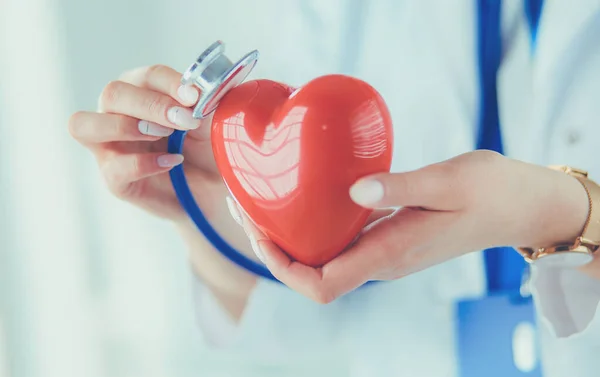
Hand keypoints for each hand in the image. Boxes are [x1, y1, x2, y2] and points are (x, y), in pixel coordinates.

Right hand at [69, 64, 221, 219]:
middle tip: (185, 120)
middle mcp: (117, 114)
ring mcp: (109, 147)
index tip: (194, 97)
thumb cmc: (206, 152)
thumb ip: (206, 106)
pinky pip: (113, 167)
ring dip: (126, 126)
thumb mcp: (212, 126)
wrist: (211, 193)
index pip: (147, 76)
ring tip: (165, 136)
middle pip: (113, 93)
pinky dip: (143, 163)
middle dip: (151, 105)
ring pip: (84, 124)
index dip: (170, 83)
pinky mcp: (114, 179)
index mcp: (143, 92)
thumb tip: (203, 89)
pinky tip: (171, 162)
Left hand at [231, 151, 590, 302]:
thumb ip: (401, 187)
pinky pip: (339, 239)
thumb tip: (354, 191)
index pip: (322, 286)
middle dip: (273, 247)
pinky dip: (313, 224)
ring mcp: (384, 251)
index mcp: (391, 254)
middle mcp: (382, 260)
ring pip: (321, 257)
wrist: (519, 205)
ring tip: (263, 197)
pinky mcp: (388, 236)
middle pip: (311, 273)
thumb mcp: (448, 180)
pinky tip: (303, 196)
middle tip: (248, 203)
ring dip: (288, 235)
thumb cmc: (491, 192)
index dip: (283, 267)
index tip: (262, 231)